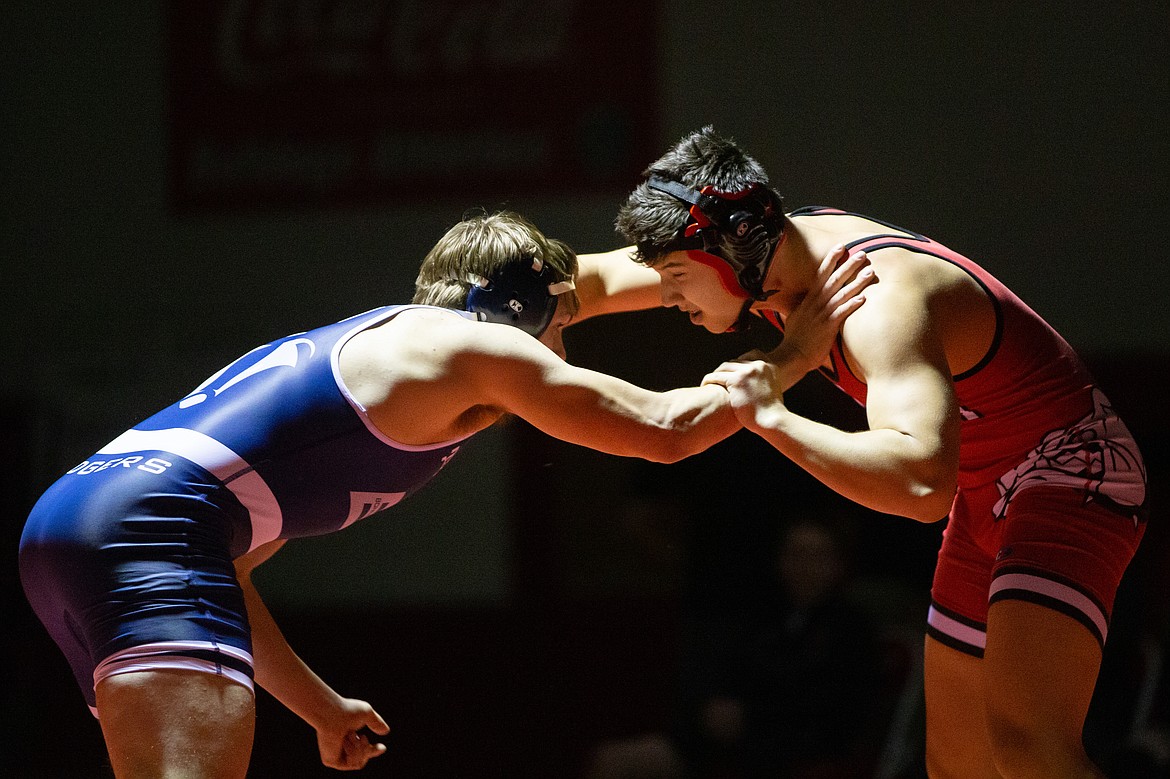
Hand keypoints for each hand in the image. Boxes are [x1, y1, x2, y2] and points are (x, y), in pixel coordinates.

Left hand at [313, 697, 389, 770]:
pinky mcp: (330, 761)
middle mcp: (339, 748)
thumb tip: (386, 731)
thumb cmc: (346, 710)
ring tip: (352, 735)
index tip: (382, 748)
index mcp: (346, 736)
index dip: (373, 750)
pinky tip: (346, 742)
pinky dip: (354, 753)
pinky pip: (352, 765)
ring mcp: (334, 755)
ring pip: (359, 763)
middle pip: (362, 759)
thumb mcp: (367, 714)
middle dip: (367, 750)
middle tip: (362, 736)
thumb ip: (376, 722)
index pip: (361, 749)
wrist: (333, 714)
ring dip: (361, 749)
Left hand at [702, 356, 786, 430]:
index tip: (733, 372)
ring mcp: (748, 371)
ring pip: (725, 367)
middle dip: (726, 371)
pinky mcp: (737, 380)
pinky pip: (717, 376)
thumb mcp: (772, 389)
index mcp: (769, 366)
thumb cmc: (770, 412)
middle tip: (718, 380)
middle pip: (735, 361)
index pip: (751, 354)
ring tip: (709, 383)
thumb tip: (751, 382)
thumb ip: (763, 381)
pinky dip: (709, 380)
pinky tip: (704, 385)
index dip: (739, 363)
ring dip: (716, 374)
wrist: (772, 420)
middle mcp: (759, 365)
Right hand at [771, 244, 873, 375]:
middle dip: (848, 266)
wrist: (791, 357)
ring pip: (841, 294)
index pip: (820, 275)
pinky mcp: (828, 327)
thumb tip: (805, 301)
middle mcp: (815, 305)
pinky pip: (842, 313)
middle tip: (862, 254)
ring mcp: (821, 315)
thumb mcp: (795, 318)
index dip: (831, 260)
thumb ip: (803, 307)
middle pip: (833, 280)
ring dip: (856, 282)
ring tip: (869, 272)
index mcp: (808, 301)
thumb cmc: (794, 340)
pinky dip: (852, 304)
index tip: (841, 247)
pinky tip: (863, 297)